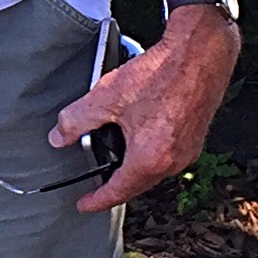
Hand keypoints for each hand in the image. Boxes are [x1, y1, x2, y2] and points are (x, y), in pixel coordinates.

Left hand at [51, 9, 238, 212]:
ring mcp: (189, 150)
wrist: (200, 53)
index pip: (118, 192)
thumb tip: (57, 137)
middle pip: (138, 184)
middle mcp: (173, 161)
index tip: (85, 204)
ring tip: (118, 157)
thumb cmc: (160, 74)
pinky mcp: (197, 136)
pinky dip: (151, 154)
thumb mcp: (106, 97)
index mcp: (149, 159)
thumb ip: (76, 121)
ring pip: (155, 170)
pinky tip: (141, 136)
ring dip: (135, 168)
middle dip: (117, 185)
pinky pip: (169, 156)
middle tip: (99, 184)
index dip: (97, 200)